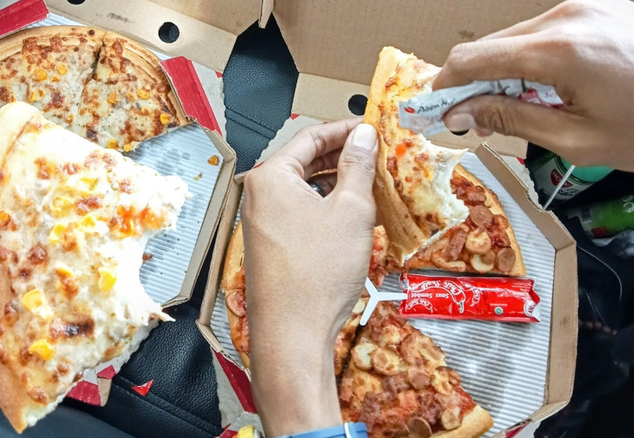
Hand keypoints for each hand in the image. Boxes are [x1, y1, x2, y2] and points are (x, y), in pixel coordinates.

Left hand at [242, 120, 377, 434]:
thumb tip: (364, 134)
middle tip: (376, 154)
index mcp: (270, 177)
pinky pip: (298, 212)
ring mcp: (260, 221)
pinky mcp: (269, 244)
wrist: (292, 333)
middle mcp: (257, 195)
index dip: (346, 129)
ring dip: (335, 182)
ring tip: (369, 182)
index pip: (311, 136)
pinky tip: (349, 214)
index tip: (373, 128)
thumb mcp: (351, 210)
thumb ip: (358, 165)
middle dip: (342, 156)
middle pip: (304, 160)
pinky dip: (323, 206)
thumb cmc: (319, 272)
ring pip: (302, 188)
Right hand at [433, 0, 633, 171]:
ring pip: (517, 37)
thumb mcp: (576, 139)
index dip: (445, 86)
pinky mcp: (600, 8)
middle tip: (475, 120)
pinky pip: (547, 32)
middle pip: (491, 45)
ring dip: (504, 73)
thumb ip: (510, 119)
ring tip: (520, 109)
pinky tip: (548, 89)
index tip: (435, 111)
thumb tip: (462, 112)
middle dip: (473, 83)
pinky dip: (532, 60)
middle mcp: (567, 16)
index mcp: (559, 49)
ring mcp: (586, 7)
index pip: (472, 58)